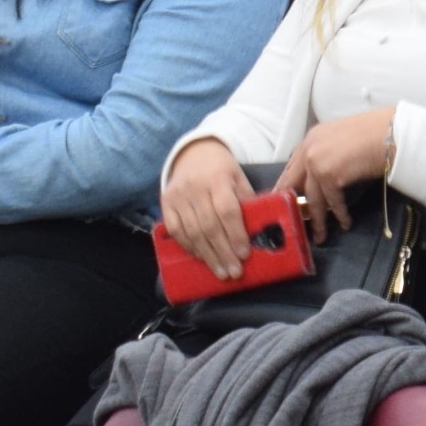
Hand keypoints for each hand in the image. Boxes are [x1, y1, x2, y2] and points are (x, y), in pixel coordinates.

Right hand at [162, 139, 253, 280]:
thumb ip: (248, 202)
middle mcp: (195, 187)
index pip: (227, 210)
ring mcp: (178, 195)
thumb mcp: (240, 179)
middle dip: (223, 252)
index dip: (236, 234)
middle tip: (234, 272)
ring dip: (208, 255)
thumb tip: (260, 233)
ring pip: (192, 232)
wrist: (194, 153)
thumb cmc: (223, 171)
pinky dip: (189, 247)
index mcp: (218, 178)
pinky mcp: (165, 202)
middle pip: (209, 226)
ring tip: (221, 272)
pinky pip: (175, 230)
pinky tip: (201, 258)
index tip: (244, 254)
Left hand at [286, 108, 398, 237]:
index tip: (288, 202)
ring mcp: (316, 161)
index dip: (290, 187)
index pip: (292, 167)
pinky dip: (340, 214)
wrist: (394, 132)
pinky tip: (346, 223)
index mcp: (312, 138)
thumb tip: (328, 176)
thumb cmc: (378, 133)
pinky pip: (332, 202)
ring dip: (317, 219)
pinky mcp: (329, 174)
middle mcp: (309, 148)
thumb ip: (330, 154)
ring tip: (321, 236)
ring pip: (312, 198)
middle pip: (294, 184)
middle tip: (295, 223)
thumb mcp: (344, 139)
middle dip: (294, 206)